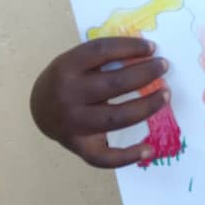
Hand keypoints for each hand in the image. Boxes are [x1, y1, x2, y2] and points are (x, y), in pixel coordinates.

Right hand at [30, 37, 169, 168]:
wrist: (39, 108)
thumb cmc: (67, 80)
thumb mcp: (76, 61)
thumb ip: (104, 58)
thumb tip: (146, 55)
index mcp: (66, 67)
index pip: (101, 51)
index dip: (129, 48)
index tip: (152, 48)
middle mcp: (68, 95)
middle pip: (114, 84)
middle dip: (144, 75)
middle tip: (164, 67)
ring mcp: (73, 123)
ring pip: (116, 118)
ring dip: (146, 106)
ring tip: (166, 95)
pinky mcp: (78, 146)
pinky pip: (104, 157)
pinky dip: (128, 156)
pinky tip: (149, 149)